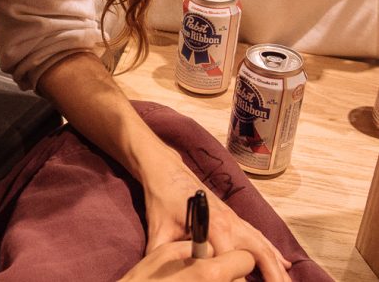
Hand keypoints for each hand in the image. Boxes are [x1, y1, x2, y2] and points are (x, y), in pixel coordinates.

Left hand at [142, 148, 291, 281]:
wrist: (166, 172)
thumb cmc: (162, 199)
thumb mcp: (158, 230)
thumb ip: (163, 254)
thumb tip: (160, 274)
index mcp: (214, 226)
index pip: (232, 261)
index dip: (234, 278)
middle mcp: (231, 223)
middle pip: (260, 254)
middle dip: (272, 274)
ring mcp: (235, 220)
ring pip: (263, 246)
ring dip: (277, 265)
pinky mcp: (234, 218)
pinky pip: (258, 236)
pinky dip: (273, 250)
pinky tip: (284, 262)